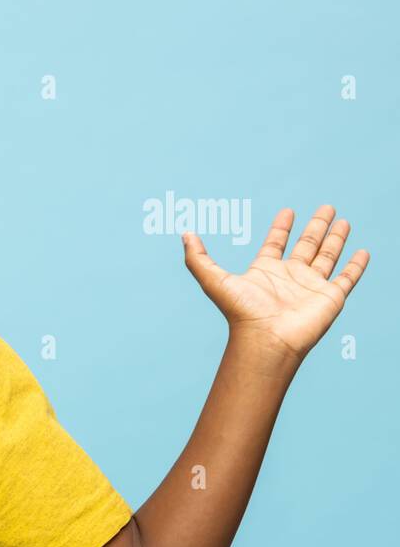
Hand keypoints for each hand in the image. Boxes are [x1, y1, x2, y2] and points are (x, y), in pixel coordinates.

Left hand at [182, 205, 368, 362]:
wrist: (266, 339)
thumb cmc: (241, 312)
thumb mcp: (213, 280)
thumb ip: (197, 258)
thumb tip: (184, 234)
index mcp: (266, 271)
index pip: (276, 243)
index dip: (281, 227)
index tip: (288, 211)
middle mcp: (290, 277)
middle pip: (306, 245)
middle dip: (316, 226)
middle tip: (326, 207)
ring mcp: (312, 286)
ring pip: (328, 256)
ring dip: (336, 238)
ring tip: (343, 219)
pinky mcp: (331, 296)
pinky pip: (347, 277)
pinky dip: (356, 265)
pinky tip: (362, 251)